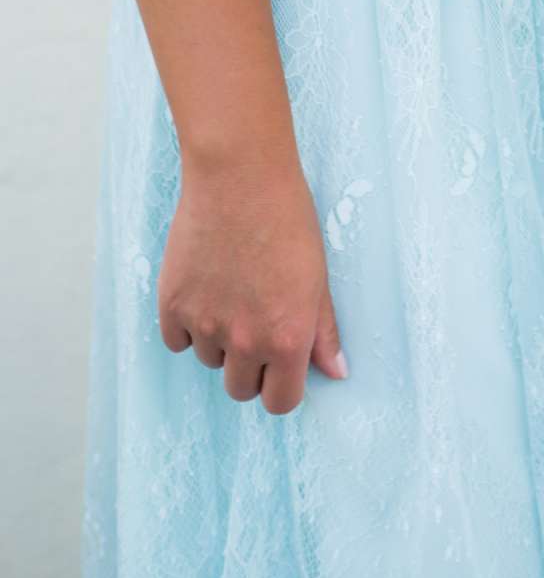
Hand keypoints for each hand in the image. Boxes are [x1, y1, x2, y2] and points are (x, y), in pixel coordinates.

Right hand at [158, 155, 346, 415]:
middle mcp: (246, 340)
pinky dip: (187, 323)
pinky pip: (177, 340)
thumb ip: (323, 330)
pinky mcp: (172, 306)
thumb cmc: (287, 217)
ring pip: (209, 361)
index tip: (280, 364)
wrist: (239, 175)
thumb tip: (336, 372)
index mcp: (289, 337)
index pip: (280, 402)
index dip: (281, 386)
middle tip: (255, 318)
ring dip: (219, 339)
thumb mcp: (317, 274)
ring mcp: (205, 325)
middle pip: (240, 389)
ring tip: (232, 287)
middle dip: (250, 365)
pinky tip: (205, 285)